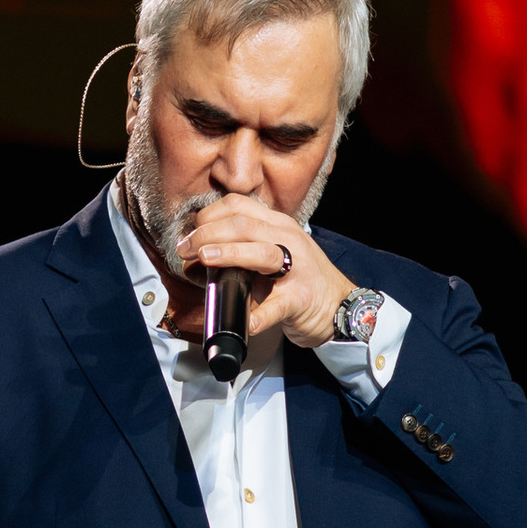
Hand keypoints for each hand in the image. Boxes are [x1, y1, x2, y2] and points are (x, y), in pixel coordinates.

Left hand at [177, 198, 360, 351]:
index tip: (188, 234)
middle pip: (243, 225)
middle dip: (207, 234)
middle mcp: (288, 240)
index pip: (238, 206)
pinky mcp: (301, 299)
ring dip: (229, 254)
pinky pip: (277, 305)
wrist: (341, 307)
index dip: (207, 217)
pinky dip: (259, 314)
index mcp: (277, 226)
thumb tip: (195, 263)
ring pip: (261, 253)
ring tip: (205, 260)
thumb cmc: (299, 282)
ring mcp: (297, 268)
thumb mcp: (269, 259)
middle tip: (185, 249)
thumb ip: (237, 256)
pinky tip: (244, 321)